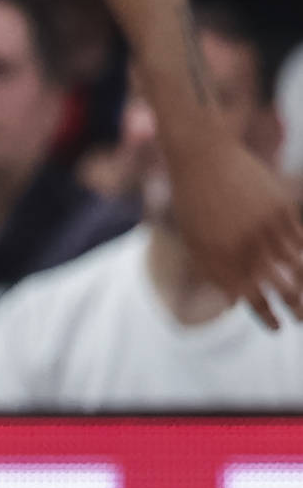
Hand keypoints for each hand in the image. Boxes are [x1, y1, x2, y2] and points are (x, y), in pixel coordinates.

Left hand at [165, 131, 302, 329]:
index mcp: (218, 258)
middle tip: (299, 320)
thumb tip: (235, 301)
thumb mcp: (195, 240)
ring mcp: (265, 228)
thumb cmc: (195, 201)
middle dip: (294, 308)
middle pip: (279, 287)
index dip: (266, 315)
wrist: (203, 159)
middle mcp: (244, 247)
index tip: (277, 328)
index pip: (249, 297)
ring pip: (297, 267)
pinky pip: (301, 241)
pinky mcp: (281, 210)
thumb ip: (214, 271)